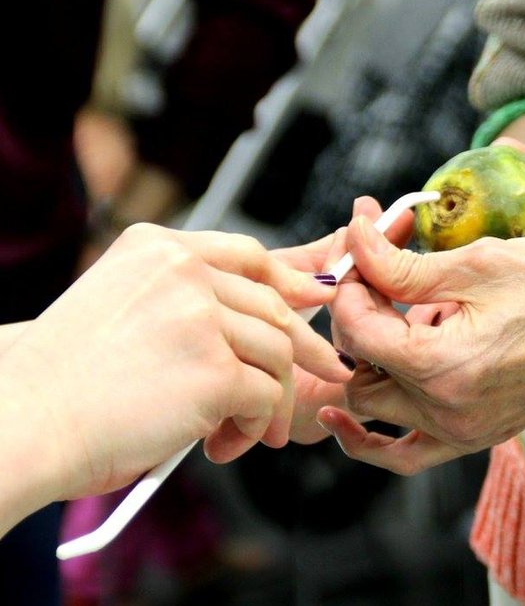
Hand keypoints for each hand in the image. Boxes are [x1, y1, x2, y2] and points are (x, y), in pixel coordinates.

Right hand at [0, 223, 353, 506]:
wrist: (24, 420)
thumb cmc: (69, 379)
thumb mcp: (127, 311)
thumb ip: (189, 302)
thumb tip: (270, 315)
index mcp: (157, 249)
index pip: (248, 255)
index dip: (291, 280)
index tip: (317, 298)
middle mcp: (183, 272)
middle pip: (274, 306)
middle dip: (302, 348)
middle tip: (326, 372)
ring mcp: (202, 318)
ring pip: (276, 354)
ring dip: (270, 401)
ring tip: (244, 433)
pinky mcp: (215, 370)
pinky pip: (265, 396)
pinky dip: (254, 426)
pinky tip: (222, 444)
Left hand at [322, 218, 524, 474]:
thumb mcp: (482, 263)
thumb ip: (405, 264)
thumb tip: (354, 239)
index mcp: (444, 368)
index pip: (356, 330)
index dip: (350, 283)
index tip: (364, 247)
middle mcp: (448, 412)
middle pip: (358, 370)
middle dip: (354, 317)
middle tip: (375, 274)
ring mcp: (464, 432)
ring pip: (375, 407)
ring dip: (366, 361)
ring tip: (386, 315)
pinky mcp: (477, 435)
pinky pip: (407, 453)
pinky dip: (373, 436)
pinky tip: (343, 414)